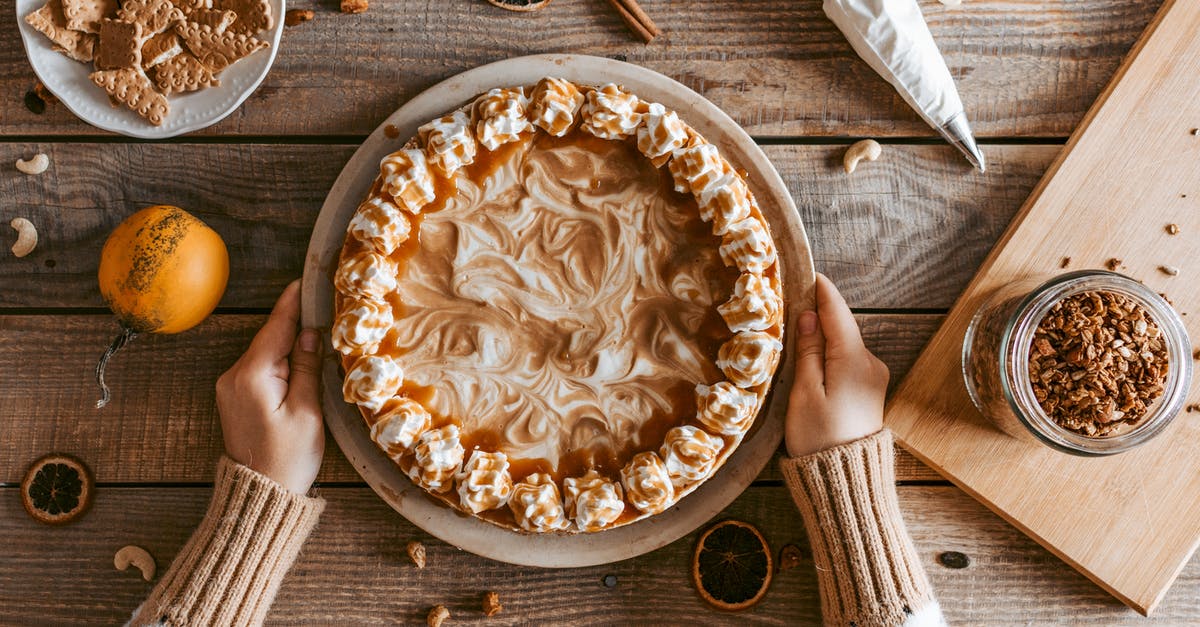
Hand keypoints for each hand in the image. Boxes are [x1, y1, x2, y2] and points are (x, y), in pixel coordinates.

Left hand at [216, 280, 324, 493]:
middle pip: (270, 339)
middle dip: (294, 324)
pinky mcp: (234, 397)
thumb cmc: (289, 458)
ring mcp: (230, 387)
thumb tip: (310, 333)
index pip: (276, 328)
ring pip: (265, 354)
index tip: (304, 281)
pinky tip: (300, 360)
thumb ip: (307, 368)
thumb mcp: (307, 411)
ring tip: (318, 332)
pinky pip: (260, 369)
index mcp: (252, 376)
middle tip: (322, 305)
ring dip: (289, 345)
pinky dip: (279, 361)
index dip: (292, 303)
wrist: (261, 494)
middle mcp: (233, 375)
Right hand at [785, 273, 888, 457]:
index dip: (822, 291)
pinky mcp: (869, 393)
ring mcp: (874, 379)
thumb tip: (807, 316)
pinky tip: (811, 364)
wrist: (845, 482)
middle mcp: (871, 364)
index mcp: (854, 361)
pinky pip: (847, 364)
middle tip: (789, 305)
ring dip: (822, 340)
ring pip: (844, 346)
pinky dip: (830, 357)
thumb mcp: (804, 393)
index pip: (837, 313)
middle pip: (841, 328)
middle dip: (817, 316)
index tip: (808, 271)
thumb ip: (808, 351)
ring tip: (793, 338)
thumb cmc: (818, 439)